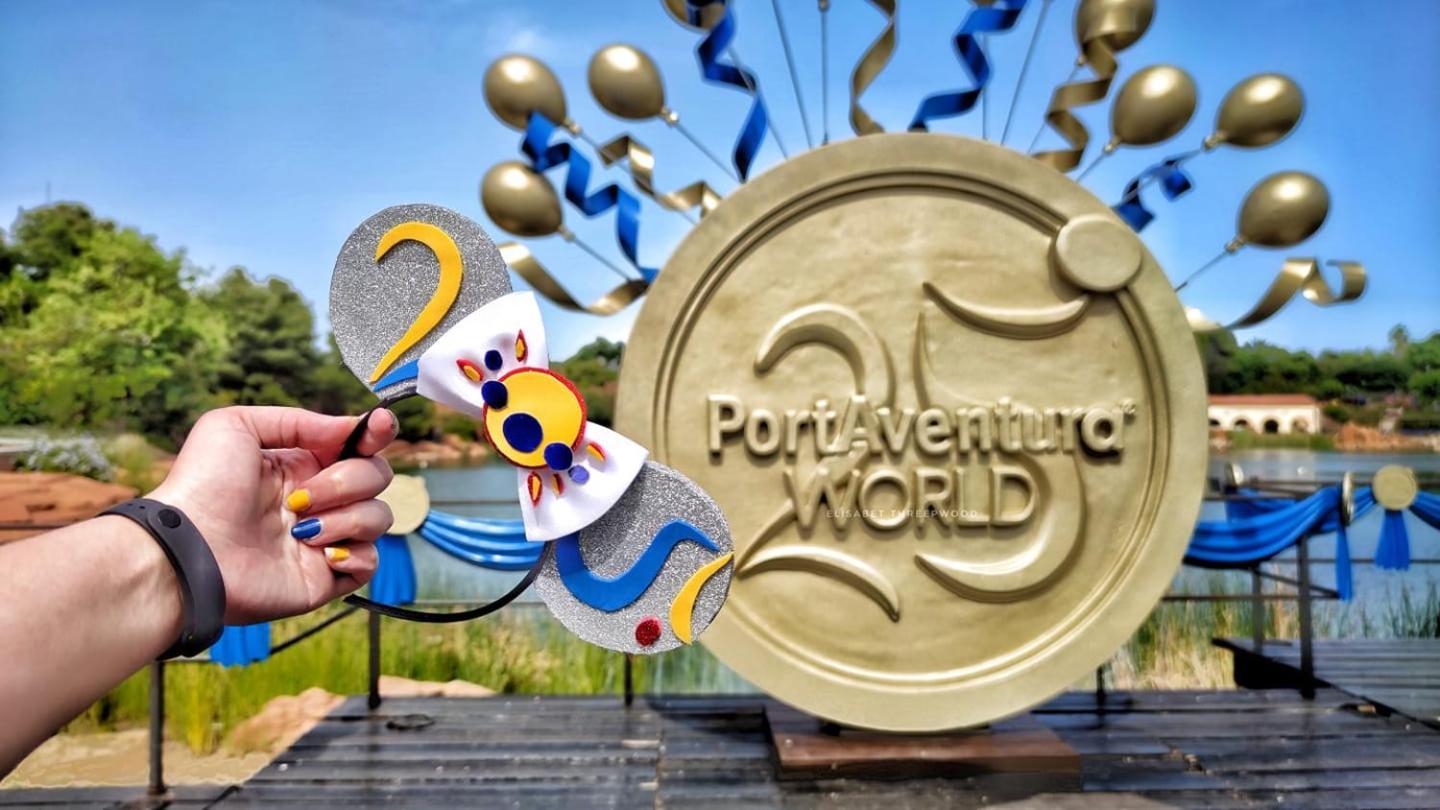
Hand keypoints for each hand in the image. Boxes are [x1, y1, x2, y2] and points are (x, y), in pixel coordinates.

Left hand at [149, 406, 397, 623]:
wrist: (189, 549)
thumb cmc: (201, 486)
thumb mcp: (235, 425)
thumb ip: (298, 419)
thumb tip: (350, 428)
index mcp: (302, 465)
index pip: (359, 445)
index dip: (377, 433)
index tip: (379, 426)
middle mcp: (319, 500)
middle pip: (377, 477)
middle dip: (349, 481)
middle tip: (301, 497)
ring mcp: (325, 538)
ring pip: (379, 517)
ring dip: (347, 517)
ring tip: (302, 530)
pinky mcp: (326, 576)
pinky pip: (370, 561)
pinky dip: (353, 553)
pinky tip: (319, 553)